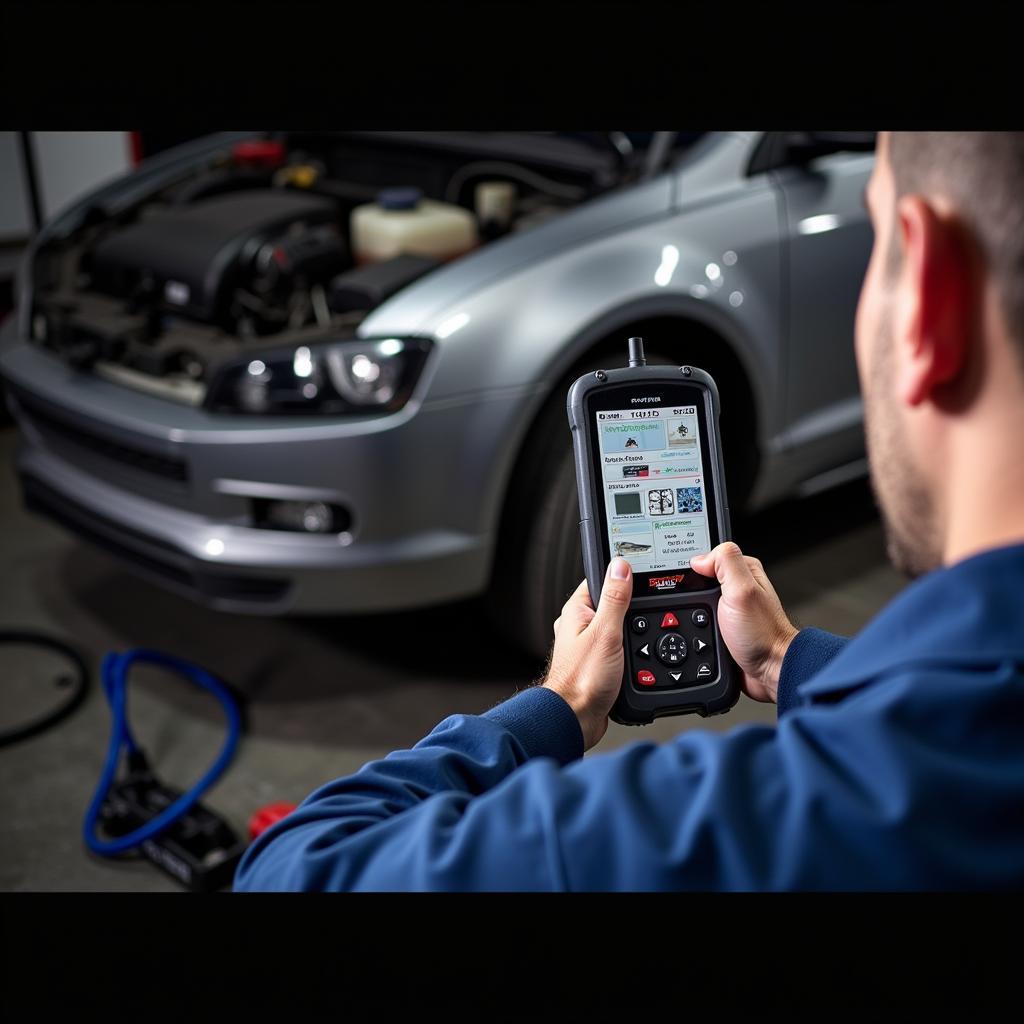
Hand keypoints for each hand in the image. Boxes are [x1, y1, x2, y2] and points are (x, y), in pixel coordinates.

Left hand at [543, 558, 632, 750]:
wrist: (577, 719)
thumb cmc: (582, 680)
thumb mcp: (605, 633)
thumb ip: (615, 599)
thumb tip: (621, 566)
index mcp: (577, 611)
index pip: (601, 580)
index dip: (622, 576)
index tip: (642, 575)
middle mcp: (581, 625)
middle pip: (615, 604)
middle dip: (633, 609)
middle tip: (646, 615)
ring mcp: (590, 645)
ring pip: (620, 628)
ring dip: (634, 633)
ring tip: (640, 641)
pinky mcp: (600, 663)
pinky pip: (620, 648)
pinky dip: (632, 651)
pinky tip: (640, 657)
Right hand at [689, 542, 797, 702]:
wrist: (770, 672)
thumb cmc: (764, 635)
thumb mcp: (742, 590)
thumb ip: (724, 562)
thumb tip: (699, 557)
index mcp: (743, 570)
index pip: (709, 554)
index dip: (694, 563)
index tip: (690, 579)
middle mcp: (737, 587)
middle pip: (698, 580)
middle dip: (691, 592)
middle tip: (700, 606)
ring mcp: (729, 609)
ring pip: (695, 602)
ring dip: (691, 613)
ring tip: (701, 623)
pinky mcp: (722, 627)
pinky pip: (697, 621)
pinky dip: (694, 628)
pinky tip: (698, 633)